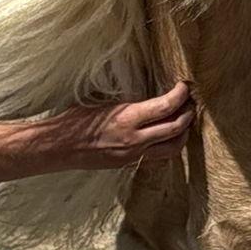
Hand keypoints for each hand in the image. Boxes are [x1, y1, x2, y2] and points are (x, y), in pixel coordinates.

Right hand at [37, 81, 196, 171]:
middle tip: (190, 102)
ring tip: (184, 120)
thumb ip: (129, 100)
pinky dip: (168, 145)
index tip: (184, 86)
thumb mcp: (103, 101)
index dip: (181, 94)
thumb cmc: (76, 119)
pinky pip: (158, 156)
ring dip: (183, 133)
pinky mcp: (130, 164)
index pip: (167, 106)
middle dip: (188, 114)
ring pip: (172, 148)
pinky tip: (167, 135)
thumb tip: (148, 90)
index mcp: (128, 118)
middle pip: (176, 128)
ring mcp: (134, 155)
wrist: (60, 147)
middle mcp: (135, 139)